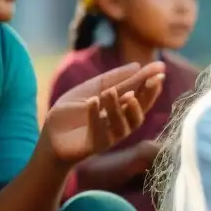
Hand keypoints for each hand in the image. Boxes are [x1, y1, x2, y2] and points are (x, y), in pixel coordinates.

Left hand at [41, 62, 164, 167]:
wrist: (50, 135)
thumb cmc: (72, 112)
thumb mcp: (92, 89)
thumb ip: (114, 79)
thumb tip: (138, 65)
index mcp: (123, 109)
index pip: (142, 95)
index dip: (151, 83)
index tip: (160, 69)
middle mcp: (122, 123)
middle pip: (140, 111)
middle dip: (148, 95)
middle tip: (153, 80)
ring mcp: (111, 135)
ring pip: (123, 123)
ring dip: (118, 107)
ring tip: (109, 92)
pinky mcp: (96, 145)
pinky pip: (100, 131)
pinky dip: (96, 116)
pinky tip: (92, 101)